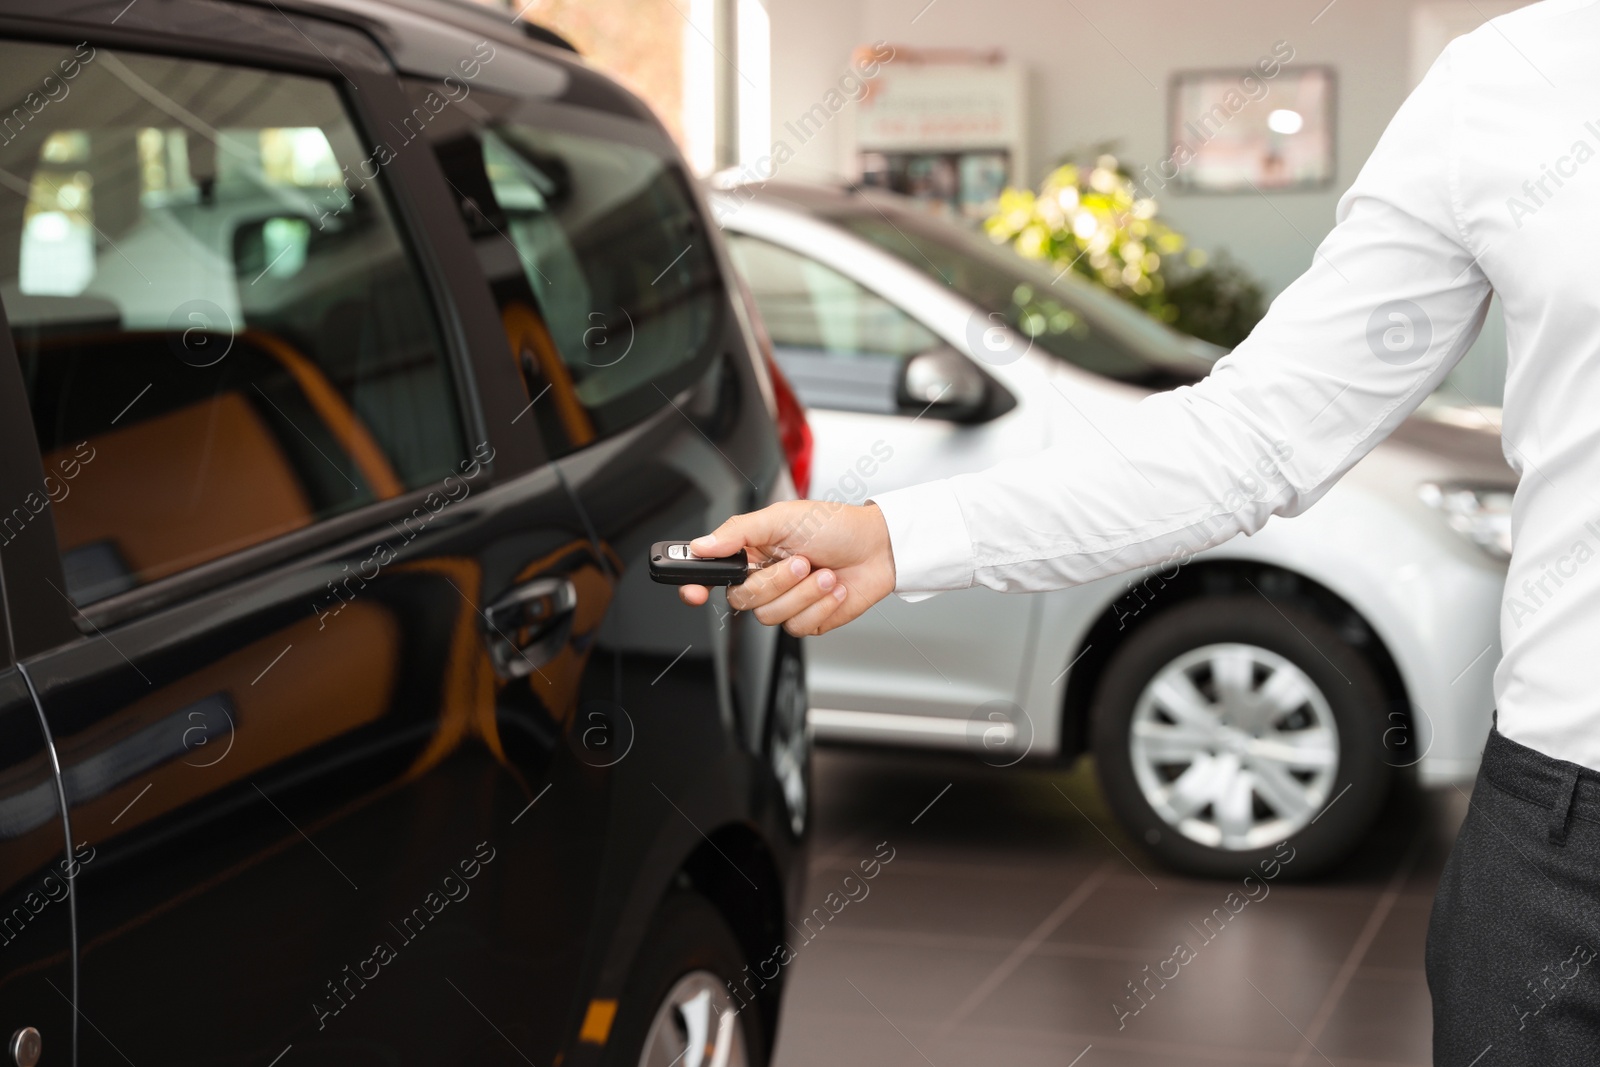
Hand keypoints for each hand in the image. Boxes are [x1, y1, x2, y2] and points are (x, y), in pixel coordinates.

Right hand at [678, 500, 895, 636]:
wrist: (878, 549)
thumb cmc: (835, 525)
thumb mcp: (783, 517)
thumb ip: (738, 532)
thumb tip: (701, 545)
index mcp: (750, 551)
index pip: (709, 574)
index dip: (694, 585)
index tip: (694, 591)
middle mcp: (763, 578)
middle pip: (742, 599)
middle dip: (776, 581)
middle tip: (801, 561)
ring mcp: (784, 601)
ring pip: (770, 616)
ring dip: (804, 593)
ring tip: (824, 573)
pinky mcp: (806, 619)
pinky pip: (797, 626)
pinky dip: (820, 606)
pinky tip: (833, 589)